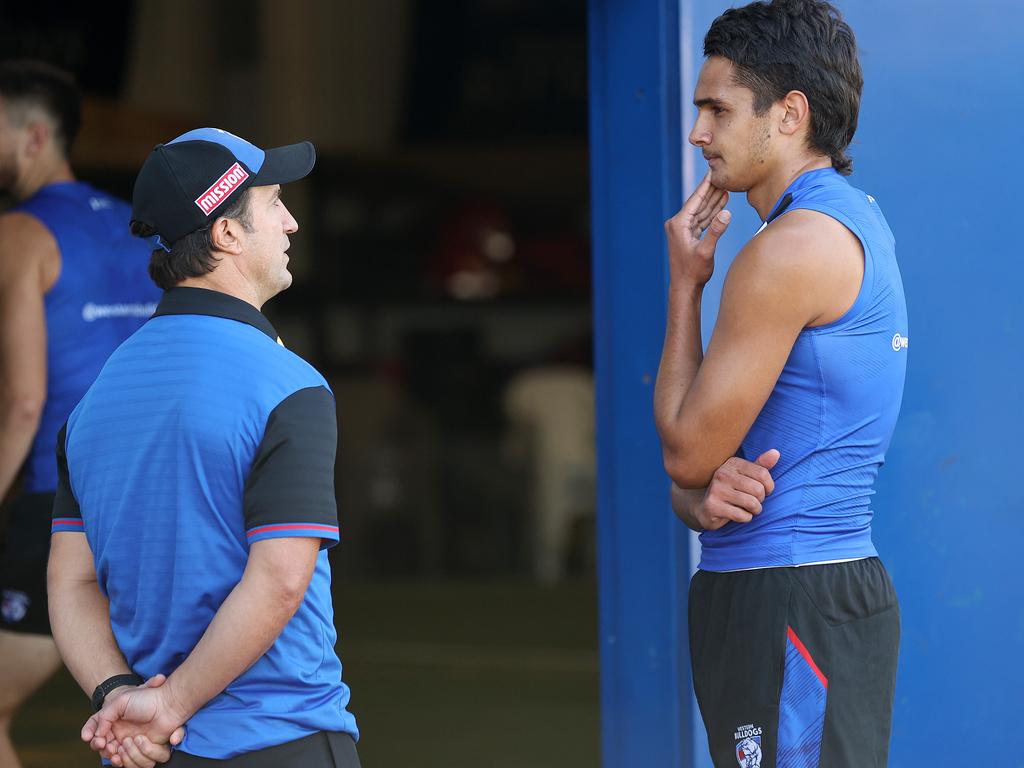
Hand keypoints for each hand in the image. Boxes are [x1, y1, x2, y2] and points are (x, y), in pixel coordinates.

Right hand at [82, 674, 186, 762]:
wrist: (167, 704)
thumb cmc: (145, 699)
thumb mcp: (121, 701)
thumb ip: (105, 716)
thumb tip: (97, 733)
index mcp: (112, 721)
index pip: (93, 731)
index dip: (90, 735)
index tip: (92, 737)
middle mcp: (119, 733)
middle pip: (102, 747)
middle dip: (101, 747)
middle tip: (106, 744)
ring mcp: (130, 742)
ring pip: (115, 756)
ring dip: (115, 754)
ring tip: (121, 746)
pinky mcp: (141, 749)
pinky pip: (131, 761)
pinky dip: (128, 758)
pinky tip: (128, 750)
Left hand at [664, 171, 730, 285]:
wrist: (685, 287)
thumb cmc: (694, 272)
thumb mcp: (706, 252)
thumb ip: (716, 231)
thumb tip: (726, 213)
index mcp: (679, 224)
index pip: (695, 200)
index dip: (706, 185)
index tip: (712, 171)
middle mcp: (678, 225)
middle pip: (698, 203)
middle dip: (711, 190)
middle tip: (723, 175)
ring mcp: (682, 230)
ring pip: (701, 211)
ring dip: (713, 201)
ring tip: (726, 188)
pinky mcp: (688, 236)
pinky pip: (702, 220)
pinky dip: (711, 213)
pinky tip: (721, 206)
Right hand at [695, 449, 779, 530]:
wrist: (706, 507)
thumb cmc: (731, 490)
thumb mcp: (746, 475)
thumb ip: (761, 465)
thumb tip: (776, 453)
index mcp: (732, 463)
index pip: (763, 474)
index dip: (769, 486)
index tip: (765, 491)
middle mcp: (722, 474)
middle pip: (758, 489)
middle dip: (760, 500)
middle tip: (754, 501)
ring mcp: (716, 490)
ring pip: (751, 503)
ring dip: (754, 510)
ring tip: (748, 509)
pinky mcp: (712, 506)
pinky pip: (742, 515)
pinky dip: (745, 518)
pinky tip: (738, 514)